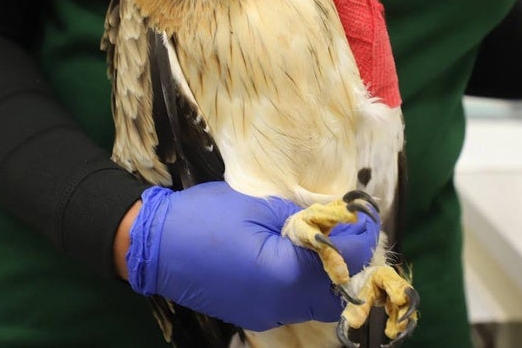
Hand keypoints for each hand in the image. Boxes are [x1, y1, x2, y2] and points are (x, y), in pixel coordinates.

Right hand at [125, 182, 378, 330]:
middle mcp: (280, 305)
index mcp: (285, 276)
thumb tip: (334, 222)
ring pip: (315, 302)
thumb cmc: (206, 218)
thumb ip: (302, 219)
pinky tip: (298, 257)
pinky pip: (292, 303)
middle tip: (349, 229)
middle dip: (350, 262)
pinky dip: (305, 283)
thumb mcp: (257, 207)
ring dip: (328, 275)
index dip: (361, 237)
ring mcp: (265, 313)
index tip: (366, 214)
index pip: (343, 262)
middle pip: (335, 293)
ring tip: (326, 240)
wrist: (155, 245)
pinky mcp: (252, 313)